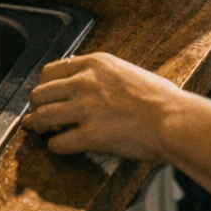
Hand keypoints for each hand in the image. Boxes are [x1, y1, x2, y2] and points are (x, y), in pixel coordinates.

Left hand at [22, 53, 185, 161]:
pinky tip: (60, 147)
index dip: (44, 86)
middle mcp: (85, 82)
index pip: (50, 71)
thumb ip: (99, 73)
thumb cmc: (159, 99)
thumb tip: (79, 78)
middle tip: (38, 116)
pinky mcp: (90, 135)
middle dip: (36, 107)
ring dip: (39, 127)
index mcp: (95, 63)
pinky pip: (58, 143)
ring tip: (43, 132)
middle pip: (39, 93)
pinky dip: (55, 147)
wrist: (174, 119)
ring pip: (42, 117)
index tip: (45, 96)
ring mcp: (86, 109)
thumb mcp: (125, 70)